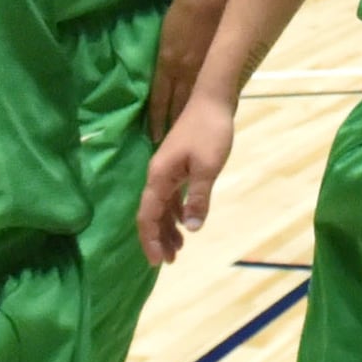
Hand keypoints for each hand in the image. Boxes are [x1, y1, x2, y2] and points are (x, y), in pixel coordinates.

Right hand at [137, 90, 236, 266]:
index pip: (147, 215)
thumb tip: (191, 227)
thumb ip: (198, 197)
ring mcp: (167, 170)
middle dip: (158, 239)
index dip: (149, 240)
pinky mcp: (177, 166)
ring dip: (167, 228)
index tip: (157, 261)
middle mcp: (158, 175)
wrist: (213, 100)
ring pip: (161, 206)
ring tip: (177, 250)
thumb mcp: (207, 167)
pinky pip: (170, 196)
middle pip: (151, 213)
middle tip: (169, 261)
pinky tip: (183, 223)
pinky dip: (175, 212)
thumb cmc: (210, 131)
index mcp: (159, 176)